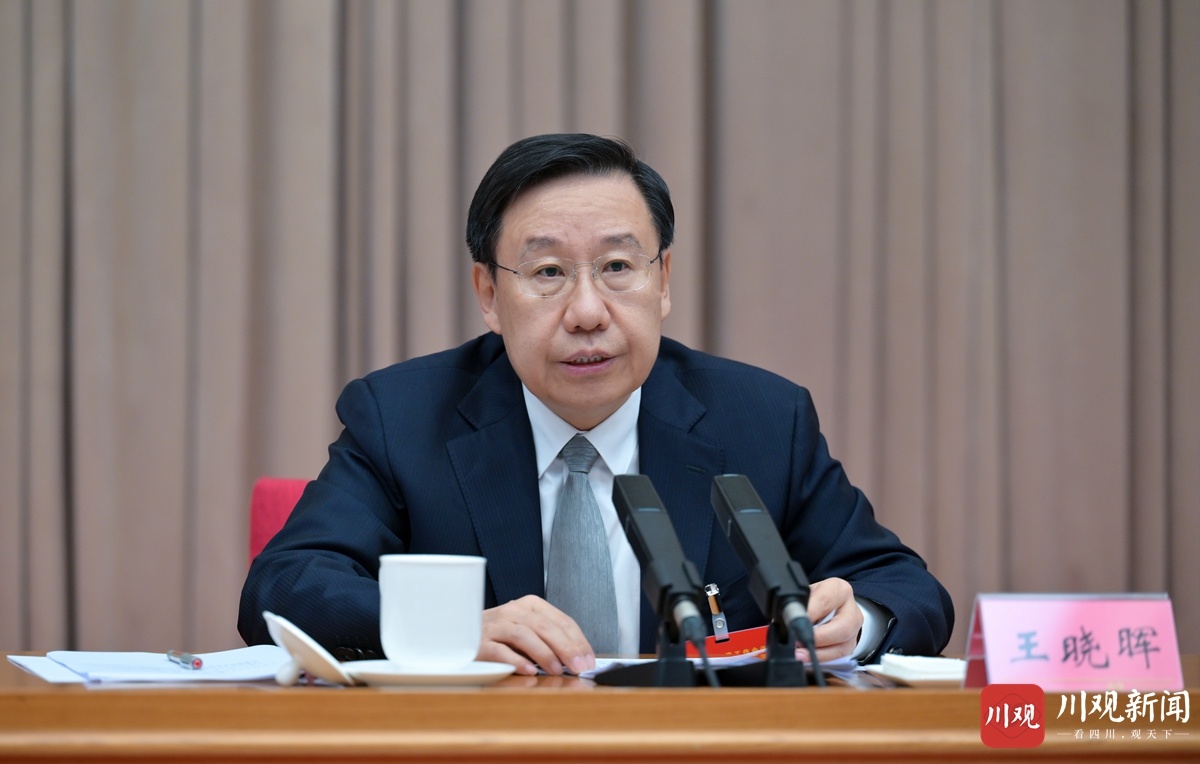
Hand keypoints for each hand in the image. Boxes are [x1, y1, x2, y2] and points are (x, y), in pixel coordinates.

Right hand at [477, 595, 595, 675]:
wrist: (461, 634)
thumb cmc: (500, 636)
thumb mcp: (528, 631)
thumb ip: (550, 640)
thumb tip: (578, 659)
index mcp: (530, 606)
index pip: (561, 621)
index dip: (578, 641)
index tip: (589, 660)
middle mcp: (513, 611)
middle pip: (545, 626)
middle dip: (566, 648)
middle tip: (579, 666)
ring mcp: (495, 625)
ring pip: (524, 635)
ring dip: (544, 654)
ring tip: (557, 670)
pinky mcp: (479, 642)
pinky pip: (500, 650)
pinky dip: (516, 660)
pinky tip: (529, 671)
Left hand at [797, 577, 862, 662]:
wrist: (832, 606)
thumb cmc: (816, 600)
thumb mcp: (807, 595)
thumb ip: (799, 606)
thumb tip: (785, 622)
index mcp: (838, 590)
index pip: (825, 601)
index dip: (809, 614)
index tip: (794, 623)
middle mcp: (851, 609)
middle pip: (842, 628)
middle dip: (818, 638)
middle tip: (798, 641)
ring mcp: (854, 630)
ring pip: (842, 646)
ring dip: (818, 653)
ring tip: (799, 654)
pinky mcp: (851, 646)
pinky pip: (838, 658)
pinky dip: (821, 660)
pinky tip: (808, 659)